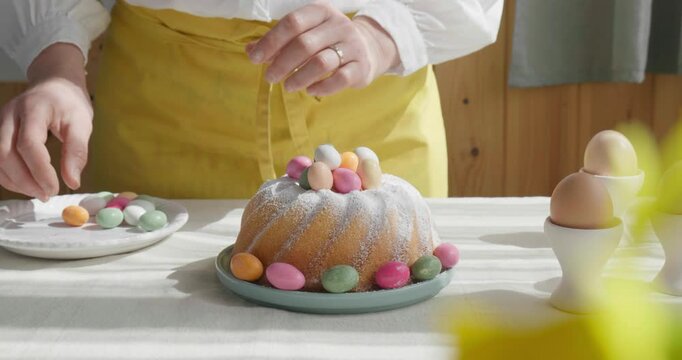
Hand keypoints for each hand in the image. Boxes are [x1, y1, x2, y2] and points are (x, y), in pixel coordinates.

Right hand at [0, 43, 92, 200]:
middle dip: (25, 179)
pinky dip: (8, 176)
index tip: (54, 189)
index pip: (29, 143)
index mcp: (33, 108)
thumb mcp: (82, 123)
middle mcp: (10, 114)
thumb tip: (73, 182)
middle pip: (5, 152)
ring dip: (14, 181)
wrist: (54, 84)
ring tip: (39, 192)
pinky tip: (25, 185)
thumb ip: (77, 151)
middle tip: (47, 195)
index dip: (39, 170)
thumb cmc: (70, 104)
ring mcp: (0, 122)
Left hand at [246, 0, 398, 96]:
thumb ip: (279, 42)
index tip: (255, 58)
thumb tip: (251, 51)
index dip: (271, 41)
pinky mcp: (361, 67)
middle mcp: (339, 25)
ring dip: (299, 77)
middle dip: (282, 63)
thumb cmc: (327, 41)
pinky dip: (321, 87)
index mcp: (321, 11)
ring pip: (322, 63)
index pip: (293, 22)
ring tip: (287, 86)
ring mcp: (353, 46)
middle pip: (305, 44)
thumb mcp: (305, 33)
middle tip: (270, 77)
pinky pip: (339, 79)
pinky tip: (310, 90)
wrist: (368, 48)